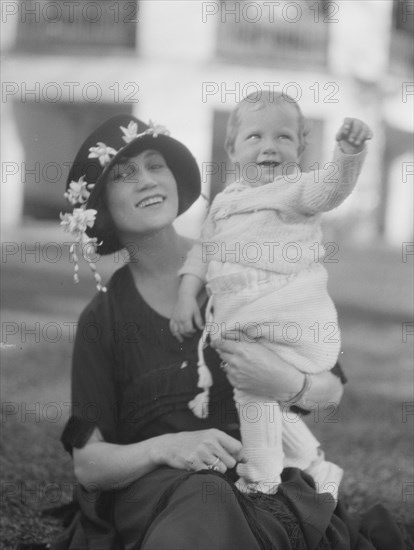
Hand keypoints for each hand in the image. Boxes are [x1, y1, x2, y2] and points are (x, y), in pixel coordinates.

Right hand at [154, 429, 246, 473]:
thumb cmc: (194, 442)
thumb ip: (227, 445)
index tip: (238, 460)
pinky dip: (207, 472)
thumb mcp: (209, 437)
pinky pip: (210, 473)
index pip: (237, 447)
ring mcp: (201, 452)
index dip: (240, 456)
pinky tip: (200, 466)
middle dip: (226, 464)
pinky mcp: (194, 463)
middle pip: (231, 462)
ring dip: (216, 469)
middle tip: (216, 460)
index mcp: (215, 434)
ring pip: (222, 469)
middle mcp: (209, 442)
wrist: (171, 445)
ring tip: (207, 463)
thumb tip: (246, 459)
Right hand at [170, 296, 203, 341]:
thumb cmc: (192, 304)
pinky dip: (173, 331)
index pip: (188, 329)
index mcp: (185, 318)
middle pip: (182, 331)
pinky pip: (171, 326)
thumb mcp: (197, 312)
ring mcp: (175, 318)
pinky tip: (175, 335)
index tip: (195, 331)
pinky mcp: (172, 317)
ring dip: (179, 336)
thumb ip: (199, 321)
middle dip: (187, 334)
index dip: (192, 332)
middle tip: (191, 335)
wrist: (185, 296)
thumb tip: (201, 328)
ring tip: (182, 340)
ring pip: (175, 330)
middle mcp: (179, 319)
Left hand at [212, 339, 342, 407]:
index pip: (220, 343)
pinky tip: (246, 372)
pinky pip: (229, 376)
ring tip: (244, 363)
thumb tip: (225, 334)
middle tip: (237, 351)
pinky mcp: (237, 384)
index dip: (217, 342)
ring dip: (230, 362)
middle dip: (226, 351)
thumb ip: (239, 337)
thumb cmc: (272, 360)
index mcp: (240, 350)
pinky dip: (234, 373)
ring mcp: (235, 375)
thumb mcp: (257, 344)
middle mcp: (235, 362)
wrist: (281, 381)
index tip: (217, 342)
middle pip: (221, 354)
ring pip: (225, 365)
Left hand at [336, 118, 372, 153]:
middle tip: (350, 140)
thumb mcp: (340, 135)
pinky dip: (369, 135)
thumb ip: (338, 136)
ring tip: (356, 144)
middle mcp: (357, 122)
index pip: (348, 120)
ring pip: (364, 130)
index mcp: (349, 121)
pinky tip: (368, 138)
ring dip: (360, 137)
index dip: (347, 124)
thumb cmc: (345, 133)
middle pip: (357, 125)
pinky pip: (370, 132)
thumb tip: (338, 138)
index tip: (346, 129)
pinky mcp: (368, 131)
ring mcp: (363, 126)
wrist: (352, 136)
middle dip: (354, 133)